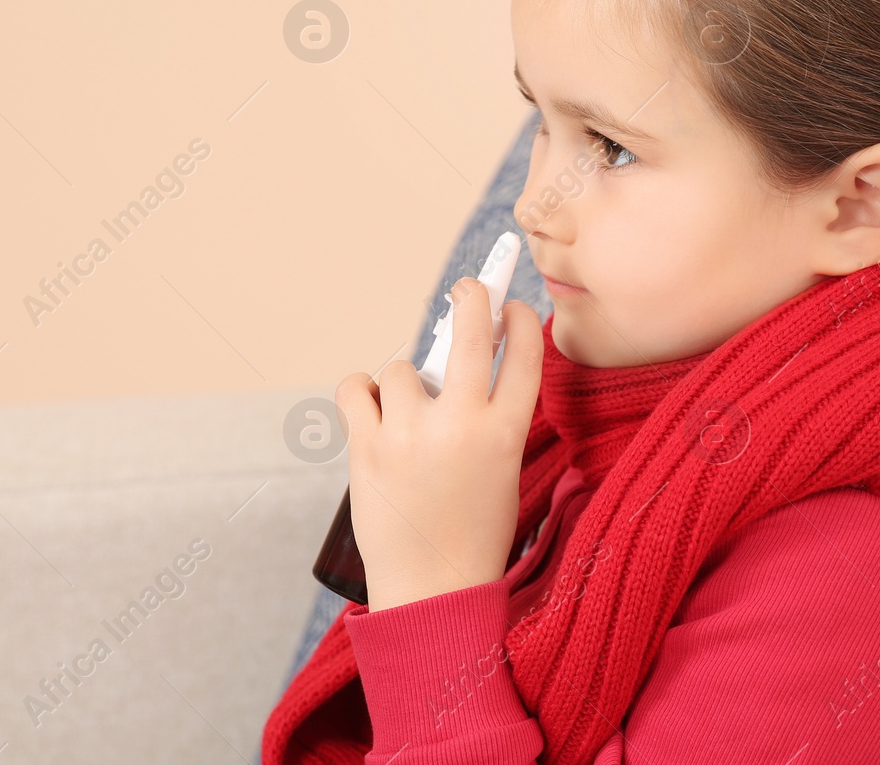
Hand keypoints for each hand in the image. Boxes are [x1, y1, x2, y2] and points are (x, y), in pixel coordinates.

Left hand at [336, 278, 543, 610]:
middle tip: (467, 288)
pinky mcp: (366, 448)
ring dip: (401, 384)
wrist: (433, 592)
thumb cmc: (472, 532)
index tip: (510, 307)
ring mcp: (411, 434)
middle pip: (471, 330)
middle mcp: (462, 425)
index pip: (523, 352)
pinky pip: (356, 388)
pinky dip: (361, 394)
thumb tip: (460, 357)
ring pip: (400, 368)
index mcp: (507, 434)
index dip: (519, 319)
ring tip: (406, 420)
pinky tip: (371, 411)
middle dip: (472, 297)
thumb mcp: (502, 470)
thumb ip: (490, 417)